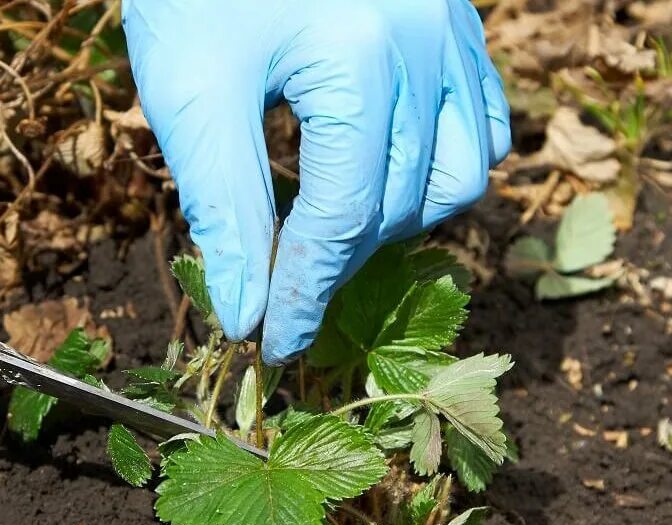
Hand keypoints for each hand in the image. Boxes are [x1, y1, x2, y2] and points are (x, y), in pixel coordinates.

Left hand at [125, 0, 509, 363]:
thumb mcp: (192, 93)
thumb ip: (225, 207)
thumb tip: (247, 313)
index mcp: (360, 58)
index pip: (341, 218)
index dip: (305, 293)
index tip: (274, 345)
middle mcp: (426, 43)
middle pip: (397, 205)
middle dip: (337, 261)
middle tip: (282, 289)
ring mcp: (451, 30)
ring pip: (457, 173)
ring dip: (395, 219)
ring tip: (330, 227)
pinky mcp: (455, 21)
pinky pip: (479, 123)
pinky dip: (438, 166)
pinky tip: (385, 175)